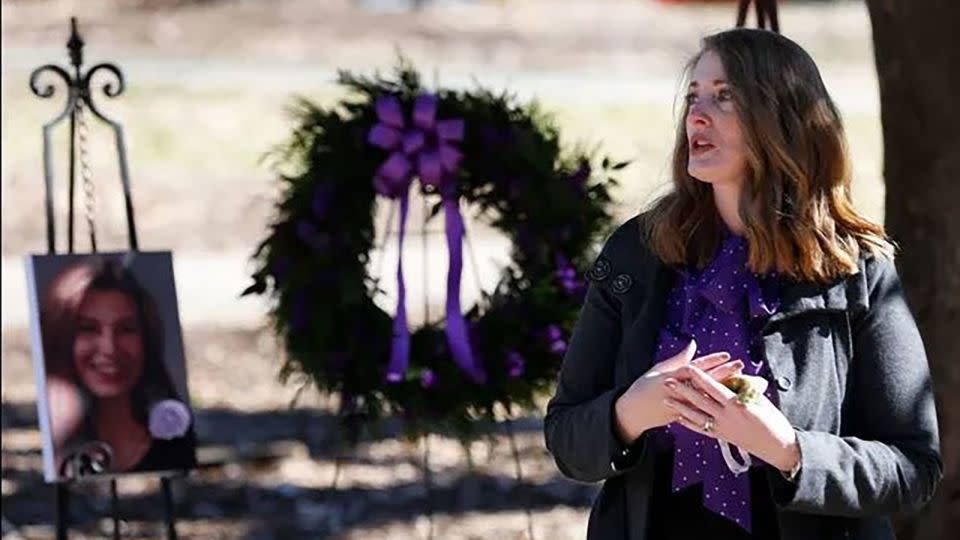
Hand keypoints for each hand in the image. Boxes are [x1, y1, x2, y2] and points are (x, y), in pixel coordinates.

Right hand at [613, 339, 743, 443]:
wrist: (634, 411)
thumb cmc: (645, 387)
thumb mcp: (659, 369)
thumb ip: (679, 358)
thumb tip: (693, 344)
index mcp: (671, 376)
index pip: (695, 367)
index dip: (711, 361)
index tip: (726, 355)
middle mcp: (678, 390)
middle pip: (704, 381)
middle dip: (723, 373)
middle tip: (740, 365)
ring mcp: (680, 404)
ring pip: (706, 397)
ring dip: (723, 390)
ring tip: (740, 385)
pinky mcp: (682, 416)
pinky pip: (701, 412)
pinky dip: (714, 408)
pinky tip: (728, 406)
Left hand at [663, 365, 799, 471]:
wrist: (778, 446)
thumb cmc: (773, 420)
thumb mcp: (760, 400)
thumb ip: (743, 388)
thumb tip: (730, 375)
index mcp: (738, 404)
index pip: (714, 387)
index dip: (700, 377)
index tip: (688, 367)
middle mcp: (727, 417)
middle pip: (700, 401)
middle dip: (683, 390)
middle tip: (667, 381)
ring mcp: (723, 428)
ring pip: (697, 416)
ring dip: (680, 407)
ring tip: (666, 400)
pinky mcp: (722, 437)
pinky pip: (702, 429)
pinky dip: (690, 423)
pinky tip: (679, 418)